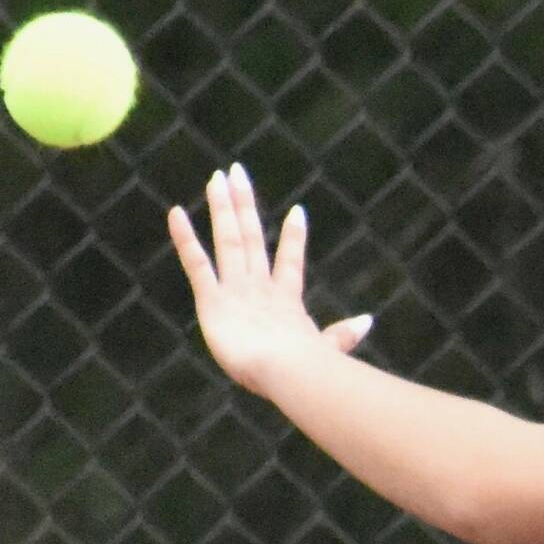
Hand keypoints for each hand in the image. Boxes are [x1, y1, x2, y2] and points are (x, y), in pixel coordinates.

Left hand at [168, 164, 371, 395]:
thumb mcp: (328, 348)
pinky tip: (175, 212)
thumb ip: (344, 334)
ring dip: (223, 207)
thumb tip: (368, 320)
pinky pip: (197, 264)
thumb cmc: (310, 369)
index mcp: (285, 302)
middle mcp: (260, 288)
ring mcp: (237, 291)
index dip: (293, 237)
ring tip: (217, 177)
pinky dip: (185, 239)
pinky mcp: (213, 301)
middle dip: (244, 203)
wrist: (290, 371)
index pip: (289, 262)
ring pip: (229, 240)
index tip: (297, 211)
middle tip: (237, 172)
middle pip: (251, 237)